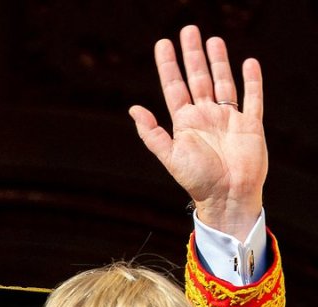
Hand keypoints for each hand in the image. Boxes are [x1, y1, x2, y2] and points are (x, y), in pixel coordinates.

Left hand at [129, 25, 266, 239]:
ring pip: (223, 82)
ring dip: (219, 61)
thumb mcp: (169, 156)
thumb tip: (133, 109)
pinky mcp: (250, 124)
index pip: (174, 86)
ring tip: (213, 40)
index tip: (163, 43)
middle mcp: (205, 117)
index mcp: (184, 123)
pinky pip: (252, 98)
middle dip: (193, 54)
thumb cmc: (197, 181)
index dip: (168, 65)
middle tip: (188, 30)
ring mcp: (228, 119)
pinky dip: (251, 80)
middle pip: (198, 77)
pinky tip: (247, 63)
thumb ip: (151, 133)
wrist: (228, 197)